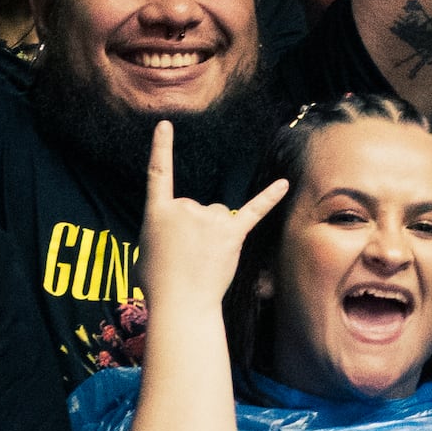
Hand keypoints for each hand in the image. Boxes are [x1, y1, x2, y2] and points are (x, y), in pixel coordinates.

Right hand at [137, 114, 290, 319]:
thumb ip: (162, 232)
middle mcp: (185, 208)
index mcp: (158, 212)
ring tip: (201, 262)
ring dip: (213, 238)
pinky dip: (270, 197)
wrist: (179, 305)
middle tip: (184, 259)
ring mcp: (210, 220)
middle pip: (197, 210)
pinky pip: (253, 210)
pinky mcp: (232, 233)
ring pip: (218, 218)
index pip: (158, 173)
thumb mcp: (146, 252)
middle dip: (193, 233)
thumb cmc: (158, 284)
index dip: (161, 147)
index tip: (166, 124)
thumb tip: (177, 233)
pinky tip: (285, 184)